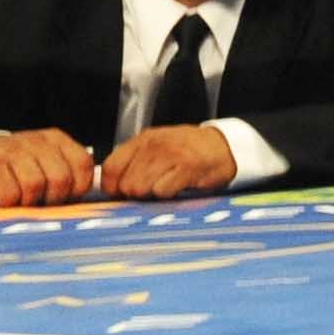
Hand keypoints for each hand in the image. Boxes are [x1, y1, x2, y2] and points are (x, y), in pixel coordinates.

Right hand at [0, 129, 95, 207]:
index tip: (66, 198)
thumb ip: (64, 172)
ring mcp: (12, 151)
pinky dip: (10, 203)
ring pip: (35, 185)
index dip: (78, 188)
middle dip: (54, 198)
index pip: (83, 164)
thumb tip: (79, 201)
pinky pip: (10, 193)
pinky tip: (6, 201)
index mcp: (56, 140)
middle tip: (42, 204)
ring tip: (23, 202)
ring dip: (30, 202)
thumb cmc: (18, 167)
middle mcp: (36, 142)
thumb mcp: (44, 161)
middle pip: (60, 178)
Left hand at [97, 125, 240, 200]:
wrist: (224, 146)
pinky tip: (179, 186)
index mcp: (142, 140)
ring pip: (141, 188)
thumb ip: (133, 163)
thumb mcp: (156, 149)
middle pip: (126, 184)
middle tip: (151, 188)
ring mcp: (171, 155)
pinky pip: (163, 191)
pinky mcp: (188, 167)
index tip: (121, 193)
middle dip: (135, 193)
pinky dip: (169, 194)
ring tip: (165, 185)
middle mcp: (154, 145)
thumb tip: (109, 189)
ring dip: (152, 194)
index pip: (110, 168)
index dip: (112, 187)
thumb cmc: (187, 151)